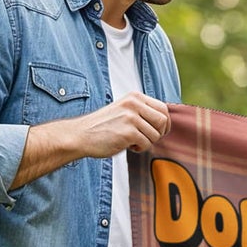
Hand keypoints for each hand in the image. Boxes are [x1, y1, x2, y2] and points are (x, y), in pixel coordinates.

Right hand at [13, 94, 172, 188]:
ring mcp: (131, 117)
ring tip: (131, 141)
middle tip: (146, 138)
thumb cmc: (103, 127)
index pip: (163, 108)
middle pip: (163, 121)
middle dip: (159, 133)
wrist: (81, 135)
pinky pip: (146, 144)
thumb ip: (142, 112)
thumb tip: (166, 122)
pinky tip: (127, 145)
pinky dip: (139, 149)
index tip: (156, 131)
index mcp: (134, 97)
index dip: (164, 123)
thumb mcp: (124, 111)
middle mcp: (134, 104)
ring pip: (155, 135)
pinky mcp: (128, 132)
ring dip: (146, 142)